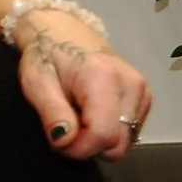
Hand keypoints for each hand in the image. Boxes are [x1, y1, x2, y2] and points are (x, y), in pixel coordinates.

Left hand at [13, 8, 151, 162]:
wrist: (63, 33)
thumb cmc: (46, 55)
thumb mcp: (36, 84)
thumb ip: (52, 113)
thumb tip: (66, 142)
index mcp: (104, 78)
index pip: (102, 135)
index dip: (78, 148)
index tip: (59, 139)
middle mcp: (132, 84)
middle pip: (117, 144)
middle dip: (88, 146)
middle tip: (66, 128)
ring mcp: (142, 91)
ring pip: (124, 142)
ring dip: (98, 139)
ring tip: (78, 116)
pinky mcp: (145, 99)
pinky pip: (128, 133)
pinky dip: (108, 131)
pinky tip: (92, 113)